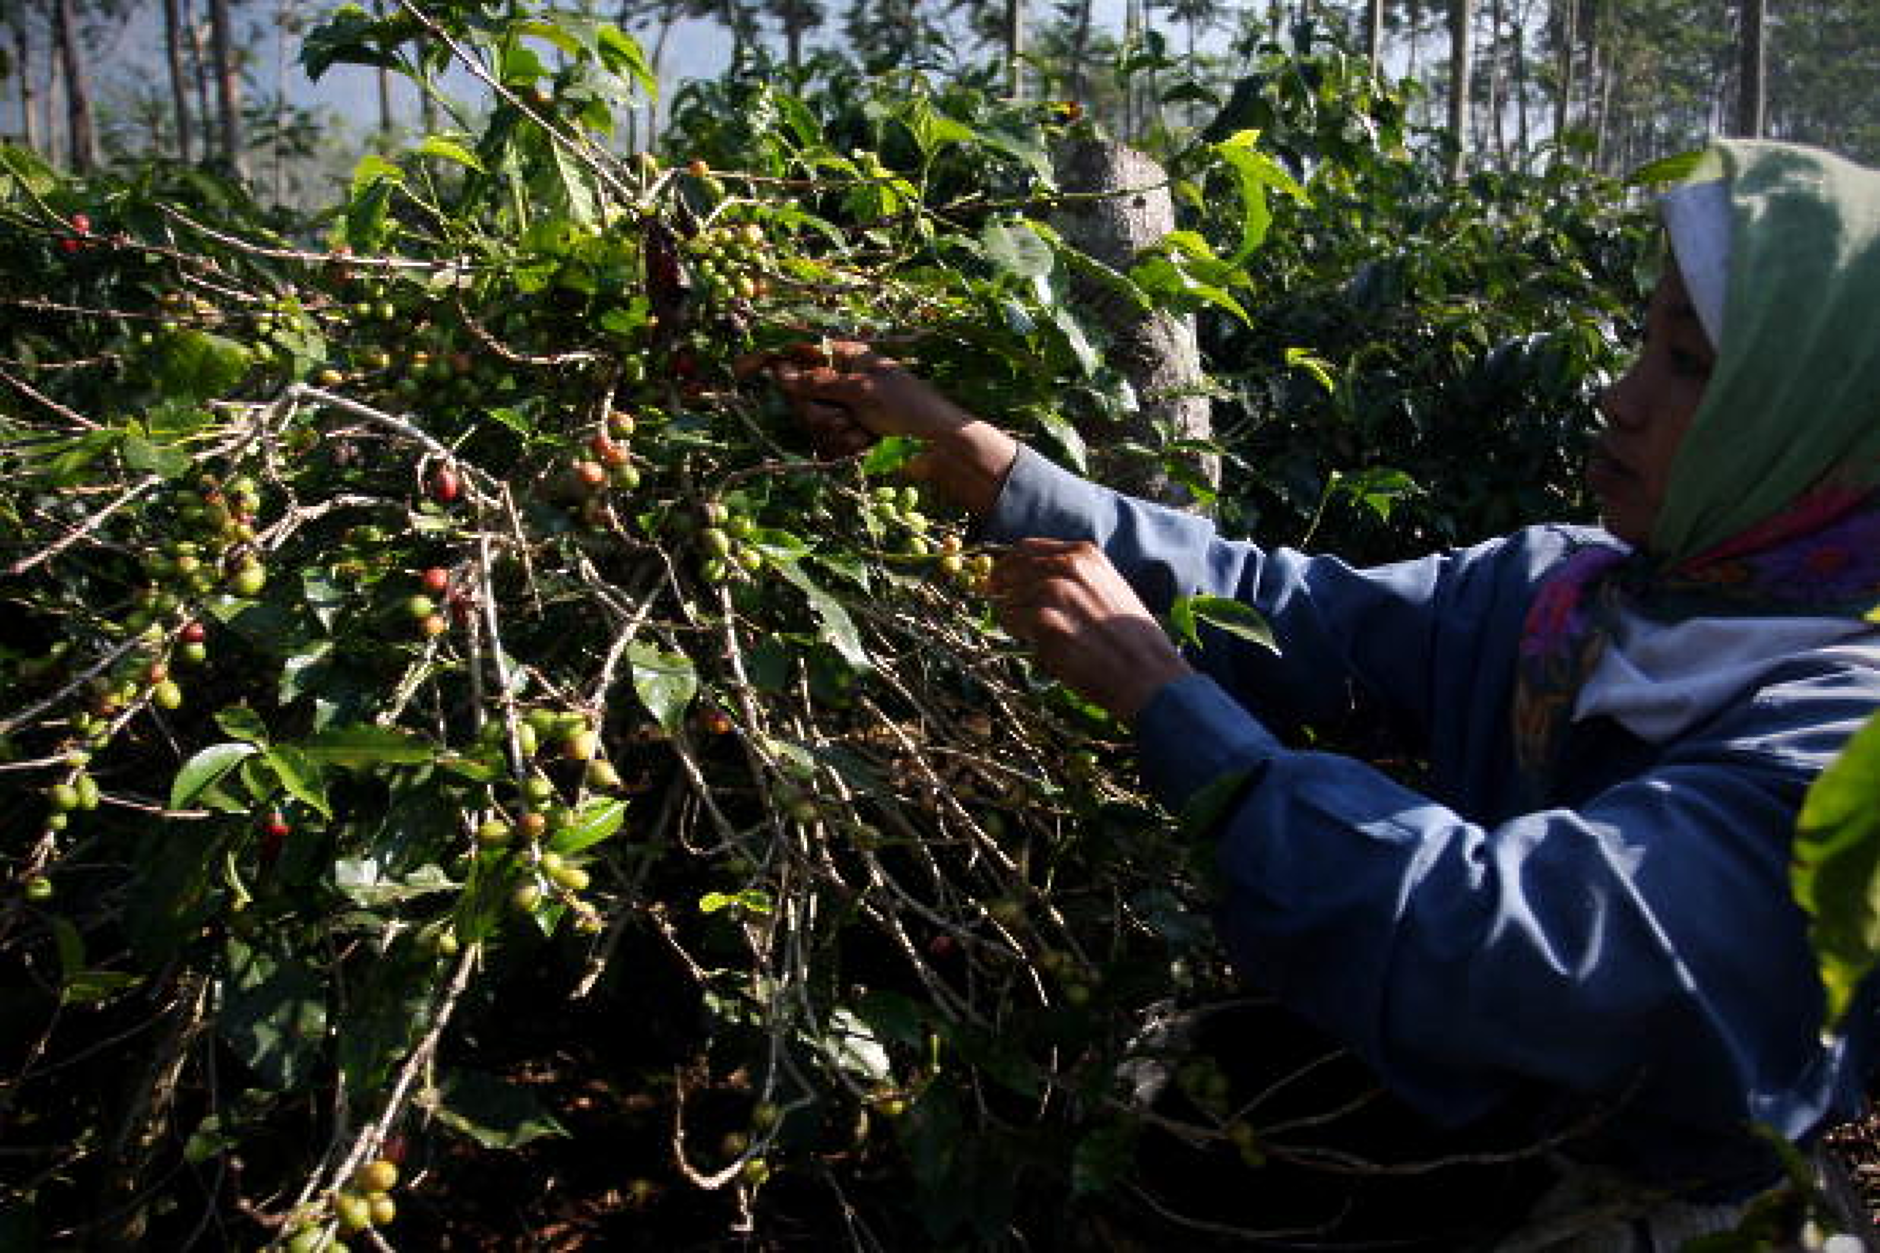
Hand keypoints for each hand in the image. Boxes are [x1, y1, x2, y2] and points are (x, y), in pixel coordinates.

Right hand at [740, 339, 1019, 516]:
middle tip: (847, 417)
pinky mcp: (846, 441)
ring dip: (837, 432)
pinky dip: (845, 448)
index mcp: (847, 358)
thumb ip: (819, 381)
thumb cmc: (908, 407)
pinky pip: (825, 445)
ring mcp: (843, 412)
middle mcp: (840, 383)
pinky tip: (867, 448)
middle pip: (798, 395)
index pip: (799, 353)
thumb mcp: (863, 388)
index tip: (741, 368)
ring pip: (810, 423)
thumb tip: (780, 372)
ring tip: (865, 433)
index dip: (770, 360)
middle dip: (818, 411)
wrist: (938, 449)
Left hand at [988, 539, 1192, 721]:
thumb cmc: (1135, 641)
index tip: (999, 578)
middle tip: (995, 600)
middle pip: (1012, 569)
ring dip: (1013, 616)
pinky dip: (1018, 633)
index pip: (1028, 549)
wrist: (1149, 675)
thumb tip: (1036, 581)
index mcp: (1085, 554)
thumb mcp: (1111, 589)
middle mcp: (1068, 566)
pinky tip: (1038, 644)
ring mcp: (1054, 591)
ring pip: (1009, 598)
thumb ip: (1076, 579)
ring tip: (1035, 634)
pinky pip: (1011, 621)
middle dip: (1001, 585)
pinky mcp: (1044, 621)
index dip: (1009, 565)